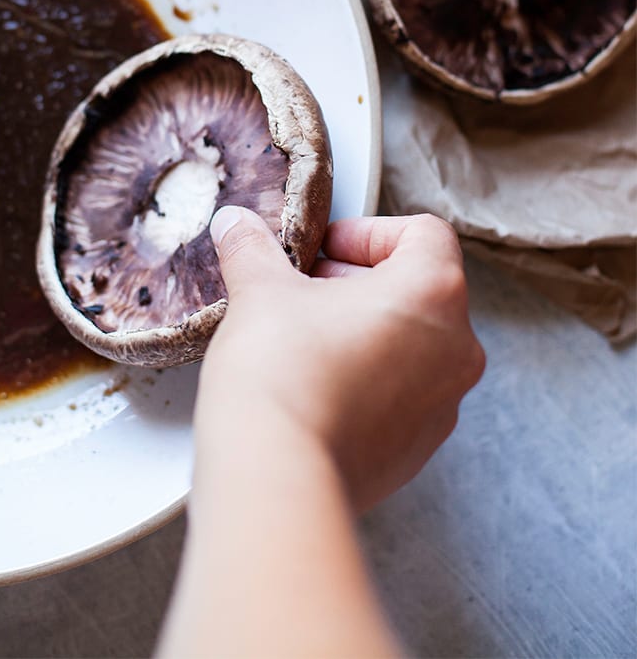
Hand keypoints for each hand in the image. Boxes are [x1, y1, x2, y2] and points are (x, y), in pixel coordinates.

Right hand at [199, 208, 485, 512]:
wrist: (279, 469)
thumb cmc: (282, 372)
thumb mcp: (259, 291)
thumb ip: (253, 249)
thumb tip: (237, 225)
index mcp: (432, 293)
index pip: (423, 234)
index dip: (367, 233)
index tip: (323, 249)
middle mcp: (456, 348)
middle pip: (420, 290)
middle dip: (359, 282)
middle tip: (303, 289)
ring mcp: (444, 403)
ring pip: (413, 345)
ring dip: (364, 331)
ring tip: (304, 339)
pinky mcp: (419, 447)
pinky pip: (401, 396)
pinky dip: (366, 381)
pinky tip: (312, 387)